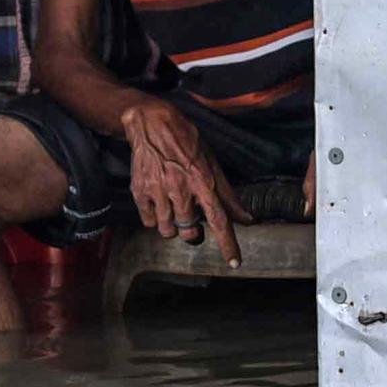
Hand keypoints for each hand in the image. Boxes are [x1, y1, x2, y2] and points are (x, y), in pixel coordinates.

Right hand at [123, 99, 240, 264]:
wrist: (151, 123)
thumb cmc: (186, 142)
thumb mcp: (212, 163)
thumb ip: (228, 194)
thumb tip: (246, 219)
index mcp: (203, 182)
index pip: (220, 220)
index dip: (228, 244)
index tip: (235, 263)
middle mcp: (181, 190)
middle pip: (191, 233)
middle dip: (194, 233)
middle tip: (192, 219)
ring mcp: (158, 192)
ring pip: (168, 231)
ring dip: (174, 226)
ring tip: (173, 208)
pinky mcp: (140, 192)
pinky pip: (148, 222)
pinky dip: (155, 218)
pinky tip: (158, 202)